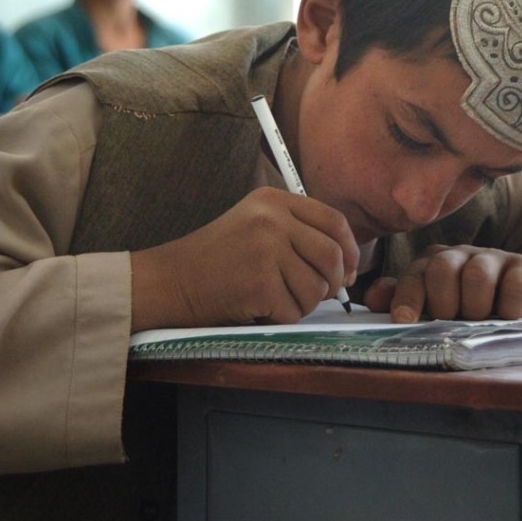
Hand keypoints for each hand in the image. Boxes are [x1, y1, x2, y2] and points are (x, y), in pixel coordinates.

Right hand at [129, 187, 358, 330]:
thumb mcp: (255, 225)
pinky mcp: (259, 283)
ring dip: (302, 305)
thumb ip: (297, 233)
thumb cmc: (215, 259)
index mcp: (273, 201)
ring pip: (316, 288)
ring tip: (274, 301)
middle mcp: (272, 219)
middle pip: (332, 255)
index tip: (349, 270)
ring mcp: (265, 250)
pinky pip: (293, 311)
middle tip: (320, 296)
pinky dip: (280, 319)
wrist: (170, 281)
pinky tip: (258, 310)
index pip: (334, 221)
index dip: (350, 249)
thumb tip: (347, 265)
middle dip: (333, 282)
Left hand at [364, 245, 521, 322]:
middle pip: (442, 270)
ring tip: (480, 320)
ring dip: (476, 307)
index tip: (403, 320)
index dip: (407, 298)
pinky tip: (509, 316)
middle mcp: (460, 255)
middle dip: (444, 303)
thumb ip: (403, 299)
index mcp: (433, 263)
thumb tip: (370, 299)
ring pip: (476, 276)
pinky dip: (510, 307)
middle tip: (452, 321)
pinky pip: (514, 285)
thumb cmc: (471, 300)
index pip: (414, 275)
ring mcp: (493, 258)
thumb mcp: (436, 302)